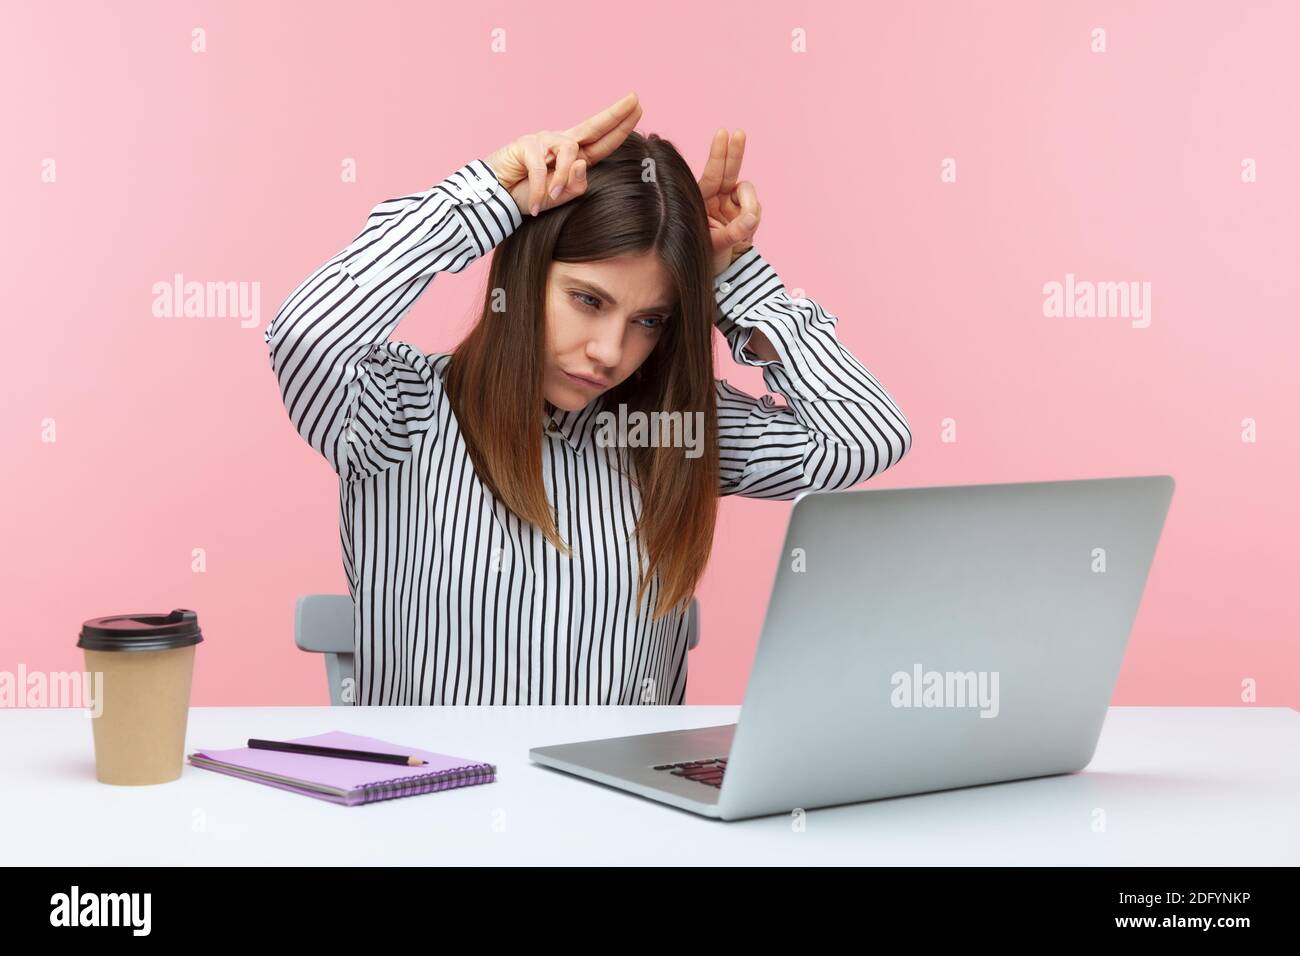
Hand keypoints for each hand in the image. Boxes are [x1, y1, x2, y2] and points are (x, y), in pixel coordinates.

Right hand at [483, 92, 642, 217]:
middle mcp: (561, 143)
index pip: (601, 140)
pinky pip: (542, 167)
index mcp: (573, 156)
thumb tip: (583, 162)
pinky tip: (536, 205)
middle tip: (635, 100)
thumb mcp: (559, 197)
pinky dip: (541, 188)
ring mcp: (544, 141)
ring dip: (562, 179)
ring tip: (552, 196)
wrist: (496, 200)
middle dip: (614, 115)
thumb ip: (576, 185)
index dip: (620, 126)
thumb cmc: (528, 197)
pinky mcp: (526, 145)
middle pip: (592, 127)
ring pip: (570, 153)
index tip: (637, 107)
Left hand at [699, 128, 760, 275]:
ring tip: (745, 227)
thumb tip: (752, 218)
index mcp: (701, 200)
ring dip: (749, 206)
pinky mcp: (746, 214)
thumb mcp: (715, 246)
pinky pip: (756, 209)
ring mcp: (733, 205)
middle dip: (735, 153)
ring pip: (748, 193)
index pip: (711, 174)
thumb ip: (733, 232)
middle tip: (739, 133)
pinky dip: (753, 219)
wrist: (720, 274)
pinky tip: (746, 231)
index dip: (718, 155)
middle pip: (729, 171)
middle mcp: (717, 199)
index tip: (723, 133)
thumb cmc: (705, 259)